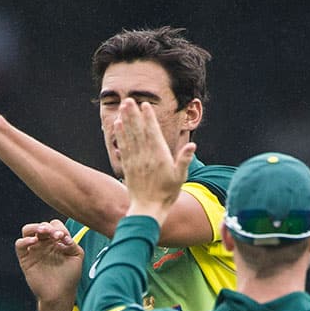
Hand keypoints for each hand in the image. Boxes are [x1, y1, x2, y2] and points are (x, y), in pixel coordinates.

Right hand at [15, 220, 83, 307]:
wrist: (59, 295)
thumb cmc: (69, 277)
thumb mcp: (76, 256)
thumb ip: (72, 243)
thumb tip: (64, 236)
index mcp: (56, 241)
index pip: (55, 225)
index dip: (59, 228)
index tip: (64, 238)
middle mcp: (44, 244)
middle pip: (42, 225)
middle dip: (49, 227)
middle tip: (56, 235)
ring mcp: (34, 250)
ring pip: (27, 230)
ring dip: (35, 227)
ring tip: (44, 232)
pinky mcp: (25, 259)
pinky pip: (19, 244)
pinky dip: (25, 240)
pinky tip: (34, 242)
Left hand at [115, 99, 194, 225]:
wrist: (148, 210)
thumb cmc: (167, 194)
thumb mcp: (180, 178)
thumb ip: (184, 160)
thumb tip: (192, 146)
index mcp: (160, 156)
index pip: (153, 133)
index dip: (148, 118)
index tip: (145, 105)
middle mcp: (146, 156)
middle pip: (139, 131)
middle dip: (134, 114)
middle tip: (128, 100)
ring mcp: (135, 161)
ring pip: (129, 136)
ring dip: (125, 120)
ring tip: (122, 107)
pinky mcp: (128, 166)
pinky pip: (123, 147)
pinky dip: (120, 135)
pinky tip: (117, 125)